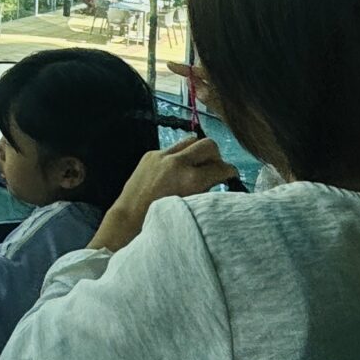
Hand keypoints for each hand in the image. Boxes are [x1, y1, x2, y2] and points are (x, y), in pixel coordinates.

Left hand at [91, 136, 236, 252]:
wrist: (129, 218)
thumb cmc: (162, 218)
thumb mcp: (191, 206)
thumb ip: (207, 189)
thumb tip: (218, 178)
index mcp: (191, 179)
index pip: (222, 167)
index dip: (230, 172)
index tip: (230, 175)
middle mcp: (177, 163)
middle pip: (209, 145)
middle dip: (216, 156)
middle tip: (214, 168)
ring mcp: (161, 156)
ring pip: (191, 140)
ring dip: (197, 151)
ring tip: (196, 167)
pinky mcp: (150, 154)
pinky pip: (173, 148)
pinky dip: (179, 156)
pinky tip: (175, 172)